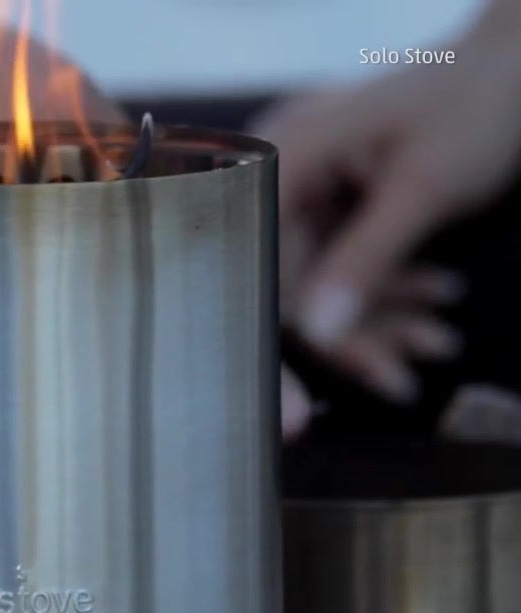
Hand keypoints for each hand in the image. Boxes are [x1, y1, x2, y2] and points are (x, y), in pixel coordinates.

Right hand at [254, 1, 520, 404]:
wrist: (516, 67)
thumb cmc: (471, 107)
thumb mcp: (419, 190)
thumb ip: (365, 260)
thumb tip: (317, 335)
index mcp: (277, 160)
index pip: (251, 268)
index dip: (269, 340)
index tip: (289, 413)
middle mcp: (276, 179)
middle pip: (285, 285)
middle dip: (350, 335)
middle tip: (400, 382)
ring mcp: (304, 195)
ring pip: (319, 285)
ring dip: (381, 320)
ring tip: (441, 342)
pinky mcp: (333, 210)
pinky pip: (343, 267)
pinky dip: (391, 290)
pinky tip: (440, 298)